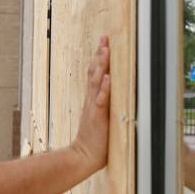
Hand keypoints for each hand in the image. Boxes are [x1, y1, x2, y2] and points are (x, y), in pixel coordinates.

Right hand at [71, 36, 110, 172]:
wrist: (83, 156)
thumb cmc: (94, 139)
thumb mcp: (98, 116)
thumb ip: (102, 103)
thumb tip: (111, 91)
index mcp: (92, 98)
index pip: (96, 73)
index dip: (99, 58)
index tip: (104, 43)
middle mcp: (92, 99)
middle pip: (95, 72)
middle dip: (100, 55)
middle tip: (104, 39)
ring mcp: (93, 106)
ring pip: (96, 81)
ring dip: (102, 65)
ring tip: (105, 50)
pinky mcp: (97, 116)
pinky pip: (100, 100)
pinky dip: (104, 88)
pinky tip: (107, 78)